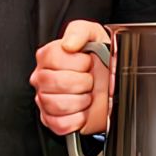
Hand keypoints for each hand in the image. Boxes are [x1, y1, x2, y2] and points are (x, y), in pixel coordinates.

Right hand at [30, 19, 109, 135]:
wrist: (112, 84)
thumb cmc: (101, 60)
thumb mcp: (94, 36)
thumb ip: (79, 31)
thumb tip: (68, 43)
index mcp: (49, 56)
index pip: (51, 58)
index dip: (76, 61)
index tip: (88, 62)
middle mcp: (43, 78)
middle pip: (52, 82)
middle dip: (80, 82)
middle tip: (89, 80)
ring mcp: (45, 100)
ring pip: (54, 104)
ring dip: (79, 101)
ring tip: (87, 95)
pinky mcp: (53, 120)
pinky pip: (59, 124)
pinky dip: (77, 119)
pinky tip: (83, 110)